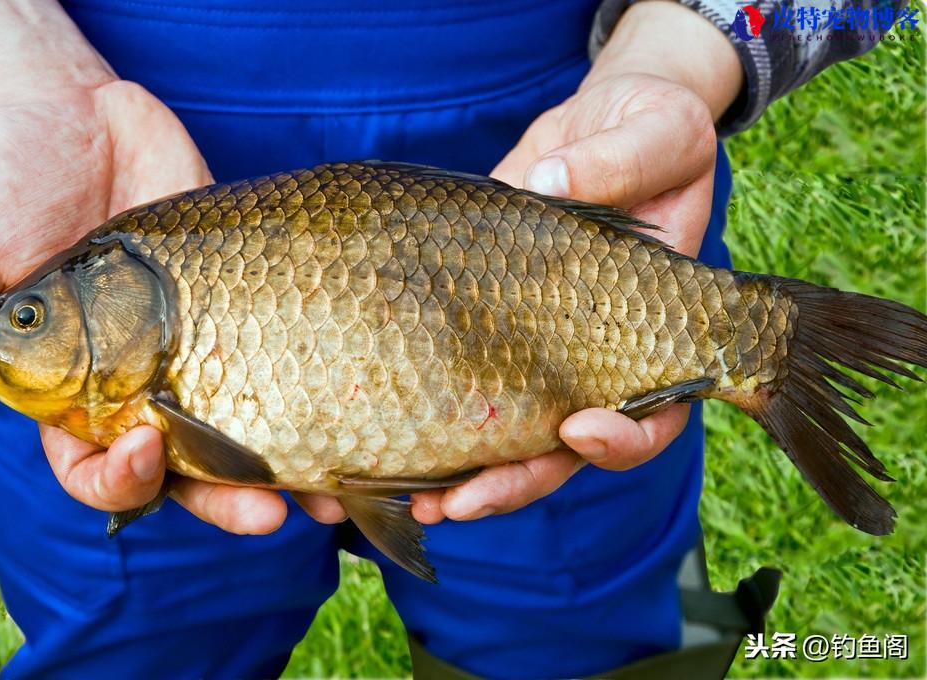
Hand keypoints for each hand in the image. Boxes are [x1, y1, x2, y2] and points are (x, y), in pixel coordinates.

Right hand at [0, 75, 321, 533]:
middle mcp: (140, 380)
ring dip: (288, 469)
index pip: (98, 468)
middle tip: (270, 515)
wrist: (73, 110)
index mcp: (70, 391)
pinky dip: (316, 389)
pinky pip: (283, 354)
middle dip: (227, 501)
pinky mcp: (242, 301)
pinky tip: (352, 407)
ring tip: (331, 493)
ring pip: (247, 428)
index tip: (146, 449)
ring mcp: (197, 343)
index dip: (121, 480)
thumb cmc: (1, 182)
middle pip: (188, 470)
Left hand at [411, 1, 742, 522]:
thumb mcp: (657, 131)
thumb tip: (549, 182)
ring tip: (399, 494)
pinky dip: (418, 412)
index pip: (651, 411)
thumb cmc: (652, 129)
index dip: (622, 437)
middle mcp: (588, 357)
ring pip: (500, 431)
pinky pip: (451, 377)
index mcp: (652, 333)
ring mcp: (530, 346)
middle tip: (455, 505)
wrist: (602, 126)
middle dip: (510, 481)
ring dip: (453, 471)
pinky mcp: (479, 320)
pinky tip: (371, 433)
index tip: (581, 430)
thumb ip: (619, 162)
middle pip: (560, 449)